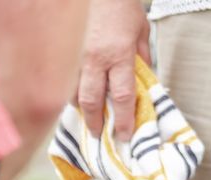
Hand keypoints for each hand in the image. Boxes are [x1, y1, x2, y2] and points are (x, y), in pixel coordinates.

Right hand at [76, 0, 150, 141]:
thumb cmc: (123, 6)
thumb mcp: (142, 32)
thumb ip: (143, 59)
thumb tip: (145, 82)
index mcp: (119, 56)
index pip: (122, 97)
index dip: (124, 120)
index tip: (125, 136)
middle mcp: (95, 59)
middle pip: (92, 101)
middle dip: (95, 123)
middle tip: (101, 136)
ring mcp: (76, 55)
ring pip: (73, 91)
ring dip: (80, 109)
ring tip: (88, 119)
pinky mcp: (65, 50)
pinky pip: (65, 79)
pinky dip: (70, 92)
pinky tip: (75, 99)